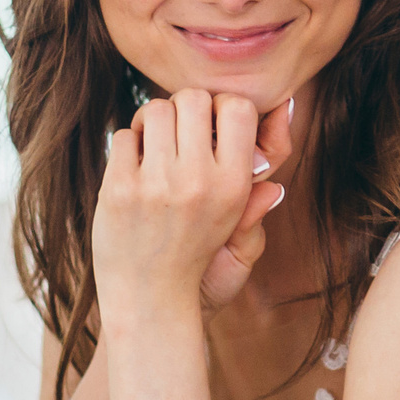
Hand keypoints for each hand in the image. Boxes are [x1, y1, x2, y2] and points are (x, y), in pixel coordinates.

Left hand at [92, 91, 290, 330]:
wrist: (150, 301)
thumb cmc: (199, 263)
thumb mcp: (243, 236)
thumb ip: (257, 196)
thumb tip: (280, 146)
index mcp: (234, 186)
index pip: (239, 108)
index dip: (223, 107)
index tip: (213, 125)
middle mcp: (198, 181)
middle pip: (193, 98)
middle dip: (184, 108)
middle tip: (179, 134)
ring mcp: (156, 184)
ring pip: (153, 109)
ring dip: (151, 123)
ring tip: (154, 149)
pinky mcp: (119, 189)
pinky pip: (123, 135)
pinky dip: (127, 147)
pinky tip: (134, 171)